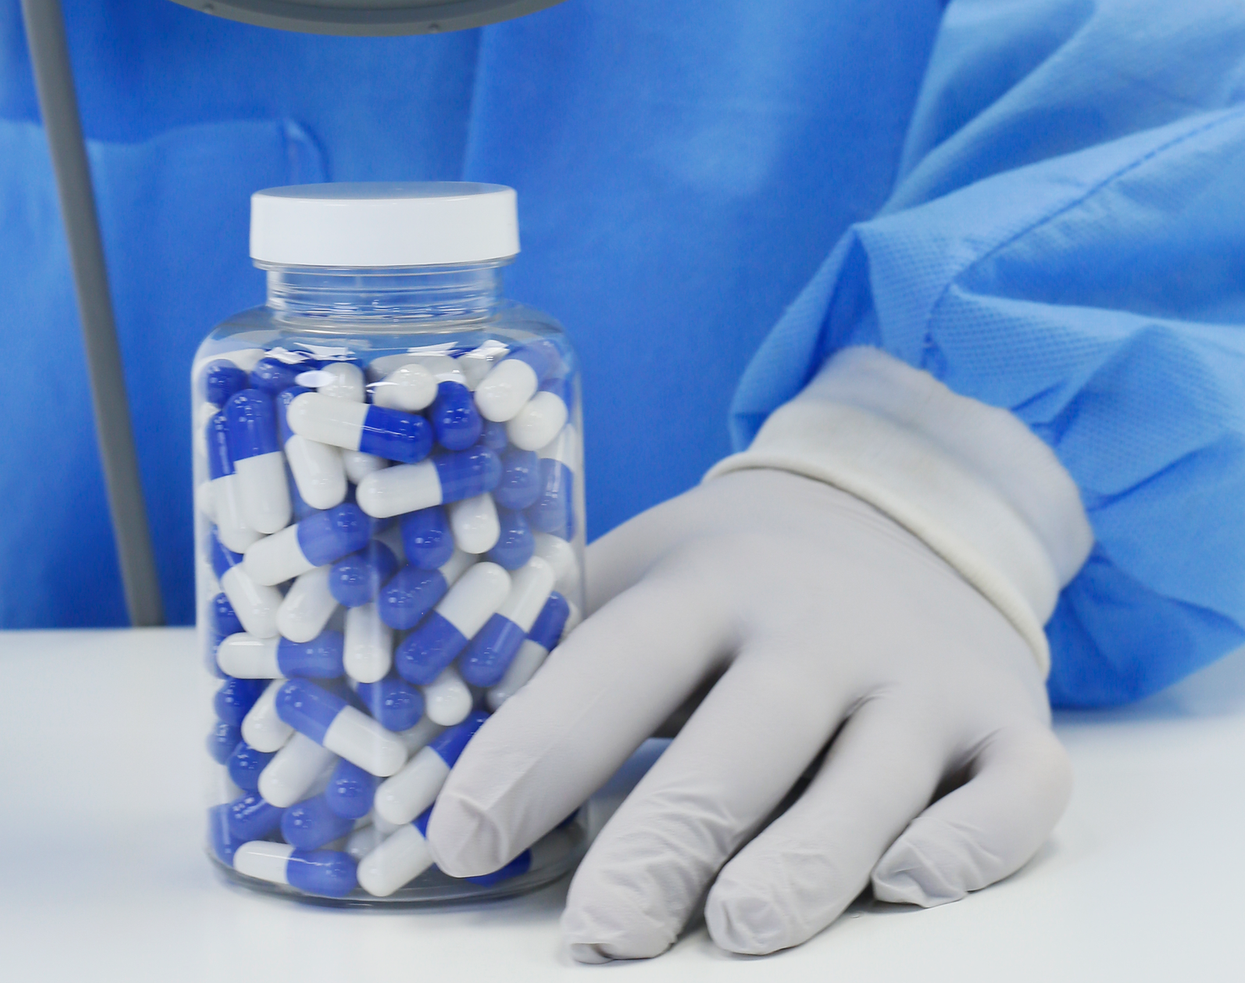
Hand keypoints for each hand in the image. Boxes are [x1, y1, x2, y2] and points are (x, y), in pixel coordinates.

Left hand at [428, 468, 1070, 957]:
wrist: (908, 507)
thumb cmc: (741, 571)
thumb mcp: (649, 568)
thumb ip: (561, 643)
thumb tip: (426, 745)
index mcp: (710, 581)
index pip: (615, 661)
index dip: (537, 747)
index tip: (460, 834)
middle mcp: (821, 625)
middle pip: (743, 738)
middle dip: (667, 838)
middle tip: (597, 932)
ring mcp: (924, 676)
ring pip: (871, 778)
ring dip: (805, 859)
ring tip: (734, 932)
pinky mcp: (1012, 723)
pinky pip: (1014, 793)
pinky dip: (970, 843)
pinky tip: (909, 886)